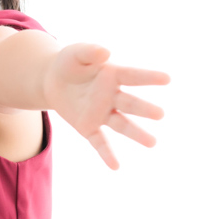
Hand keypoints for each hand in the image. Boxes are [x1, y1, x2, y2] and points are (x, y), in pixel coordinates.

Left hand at [42, 43, 168, 169]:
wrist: (52, 80)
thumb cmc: (70, 63)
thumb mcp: (76, 53)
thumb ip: (89, 51)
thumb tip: (105, 52)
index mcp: (113, 75)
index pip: (133, 76)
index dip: (149, 77)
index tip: (167, 79)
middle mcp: (112, 96)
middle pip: (130, 103)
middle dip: (144, 109)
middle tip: (160, 114)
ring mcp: (101, 113)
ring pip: (121, 124)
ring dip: (136, 133)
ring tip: (152, 143)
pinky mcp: (88, 127)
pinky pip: (99, 142)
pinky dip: (106, 154)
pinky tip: (116, 167)